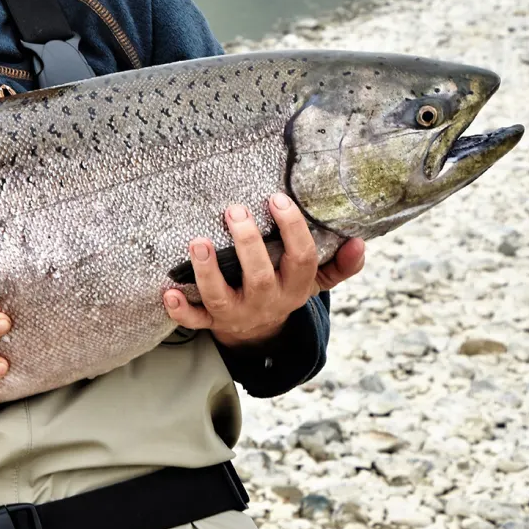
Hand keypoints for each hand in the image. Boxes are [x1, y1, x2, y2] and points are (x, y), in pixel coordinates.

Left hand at [162, 192, 365, 347]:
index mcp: (295, 287)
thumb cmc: (284, 286)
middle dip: (247, 245)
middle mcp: (267, 301)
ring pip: (221, 297)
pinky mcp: (211, 321)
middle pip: (260, 276)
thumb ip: (340, 265)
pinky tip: (169, 292)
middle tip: (235, 211)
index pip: (302, 259)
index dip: (292, 229)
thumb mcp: (315, 280)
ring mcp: (237, 313)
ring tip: (198, 241)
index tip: (277, 198)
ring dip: (208, 271)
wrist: (260, 330)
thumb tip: (359, 241)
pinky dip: (181, 310)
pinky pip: (194, 321)